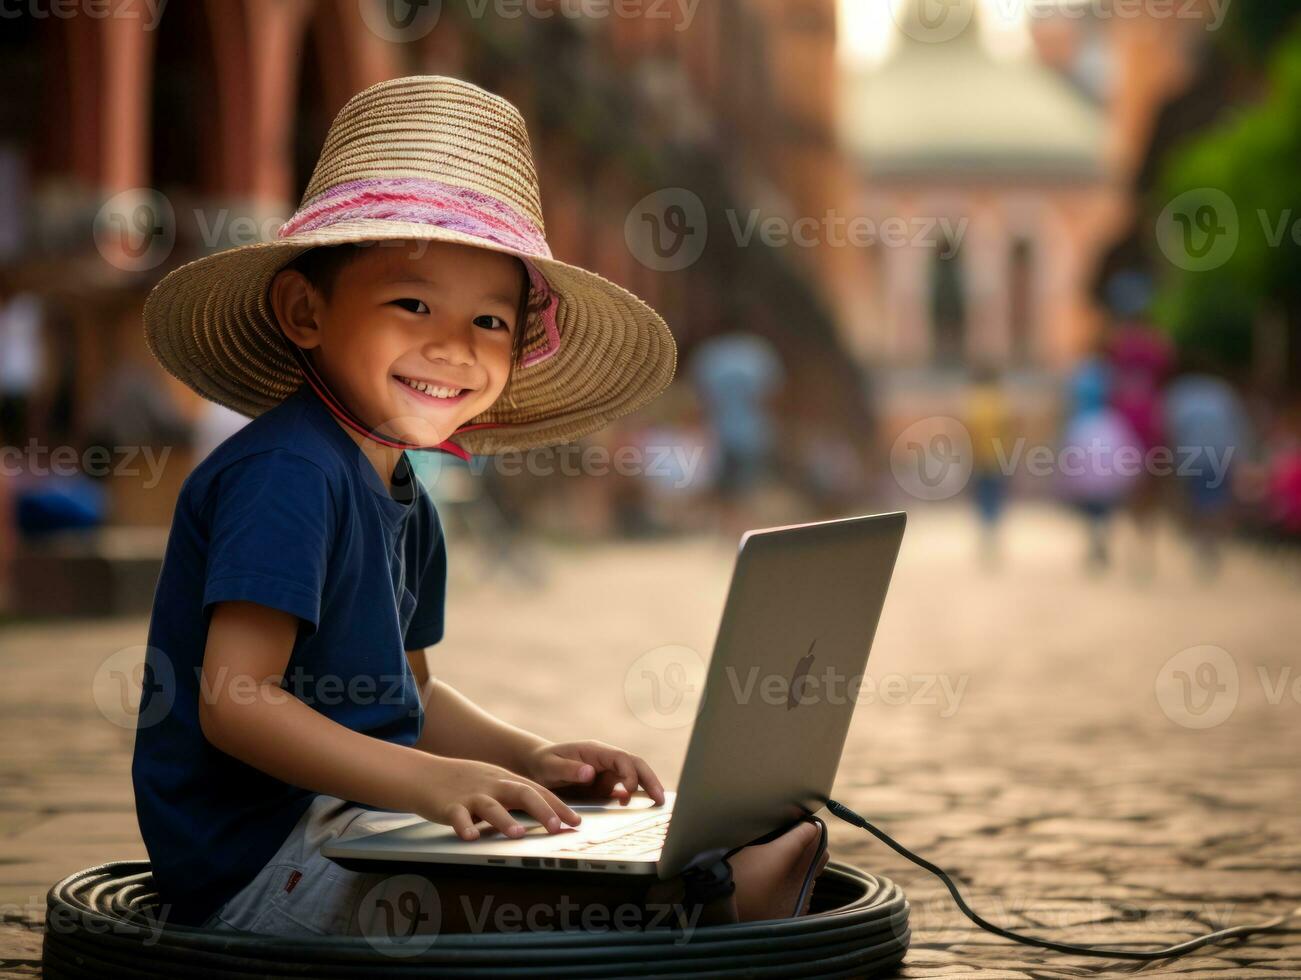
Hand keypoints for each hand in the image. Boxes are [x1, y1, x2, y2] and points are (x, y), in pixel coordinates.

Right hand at [416, 755, 583, 840]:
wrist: (423, 774)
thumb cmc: (463, 783)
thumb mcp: (493, 783)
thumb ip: (517, 796)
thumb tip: (548, 815)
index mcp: (505, 780)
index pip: (538, 791)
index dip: (558, 806)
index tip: (576, 822)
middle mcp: (492, 785)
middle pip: (522, 793)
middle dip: (542, 810)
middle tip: (557, 827)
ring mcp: (470, 795)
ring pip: (491, 806)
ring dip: (505, 820)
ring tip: (518, 834)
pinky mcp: (449, 806)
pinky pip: (457, 817)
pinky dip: (464, 826)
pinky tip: (470, 837)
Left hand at [521, 739, 665, 806]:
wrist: (537, 767)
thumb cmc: (544, 763)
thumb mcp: (551, 766)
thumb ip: (569, 769)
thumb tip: (591, 772)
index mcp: (595, 751)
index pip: (621, 758)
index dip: (630, 773)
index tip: (628, 791)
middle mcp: (606, 760)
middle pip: (635, 765)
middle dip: (649, 780)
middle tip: (660, 798)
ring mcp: (608, 772)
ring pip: (634, 776)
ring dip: (647, 787)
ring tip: (658, 803)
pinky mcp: (606, 784)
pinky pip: (624, 789)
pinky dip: (634, 796)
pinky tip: (638, 806)